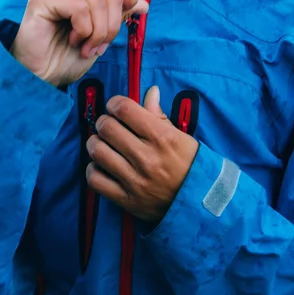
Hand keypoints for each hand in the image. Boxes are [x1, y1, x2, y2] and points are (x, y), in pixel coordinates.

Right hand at [12, 0, 147, 87]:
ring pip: (99, 1)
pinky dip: (83, 31)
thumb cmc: (64, 60)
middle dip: (111, 28)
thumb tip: (143, 3)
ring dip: (96, 33)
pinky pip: (80, 8)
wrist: (38, 77)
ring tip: (84, 47)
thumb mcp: (99, 40)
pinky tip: (72, 41)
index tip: (126, 19)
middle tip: (97, 47)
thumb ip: (117, 18)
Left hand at [85, 86, 199, 223]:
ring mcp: (135, 180)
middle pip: (107, 127)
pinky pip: (95, 180)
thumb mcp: (181, 137)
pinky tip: (101, 166)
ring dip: (95, 143)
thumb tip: (150, 92)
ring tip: (102, 143)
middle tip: (108, 125)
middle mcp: (146, 157)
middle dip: (104, 121)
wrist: (200, 202)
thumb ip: (160, 115)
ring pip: (97, 151)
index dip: (115, 103)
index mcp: (162, 137)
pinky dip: (93, 169)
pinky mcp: (126, 200)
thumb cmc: (190, 165)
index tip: (115, 107)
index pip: (125, 109)